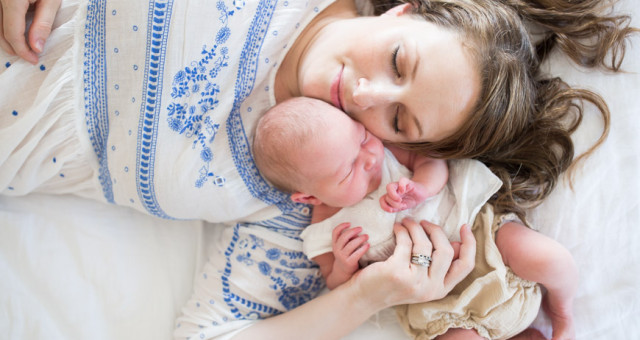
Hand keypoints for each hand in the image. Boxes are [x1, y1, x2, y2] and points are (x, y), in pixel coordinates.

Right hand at [0, 0, 60, 63]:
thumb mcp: (51, 2)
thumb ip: (43, 24)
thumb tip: (36, 48)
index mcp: (12, 0)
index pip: (12, 33)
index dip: (22, 50)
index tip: (34, 60)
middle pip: (1, 32)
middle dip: (14, 47)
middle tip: (30, 57)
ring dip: (8, 39)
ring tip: (24, 48)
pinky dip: (6, 28)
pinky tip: (19, 34)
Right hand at [331, 223, 368, 277]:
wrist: (343, 271)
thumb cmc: (346, 255)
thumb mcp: (343, 247)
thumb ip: (348, 239)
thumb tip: (358, 231)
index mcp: (335, 244)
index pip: (335, 232)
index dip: (341, 226)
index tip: (349, 223)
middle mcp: (337, 250)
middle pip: (344, 237)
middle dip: (353, 231)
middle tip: (361, 228)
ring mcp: (342, 257)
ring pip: (351, 245)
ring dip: (360, 239)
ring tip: (366, 236)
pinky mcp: (349, 263)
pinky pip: (357, 254)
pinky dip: (363, 248)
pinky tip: (368, 245)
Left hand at [349, 218, 475, 309]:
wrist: (364, 297)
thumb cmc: (392, 284)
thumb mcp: (420, 278)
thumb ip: (438, 265)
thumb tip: (458, 243)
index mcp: (440, 290)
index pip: (465, 266)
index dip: (469, 244)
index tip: (465, 227)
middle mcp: (430, 288)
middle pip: (446, 250)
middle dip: (436, 230)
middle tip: (423, 222)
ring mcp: (414, 281)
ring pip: (425, 244)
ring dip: (416, 227)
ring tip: (407, 222)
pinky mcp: (397, 272)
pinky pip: (405, 242)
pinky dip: (402, 230)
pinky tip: (397, 228)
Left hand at [380, 177, 428, 211]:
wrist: (421, 194)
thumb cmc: (410, 200)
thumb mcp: (402, 207)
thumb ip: (394, 208)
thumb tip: (389, 209)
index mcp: (391, 196)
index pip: (382, 199)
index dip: (384, 206)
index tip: (391, 210)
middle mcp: (394, 190)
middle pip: (386, 195)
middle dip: (392, 203)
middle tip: (401, 205)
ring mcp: (400, 185)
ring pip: (389, 187)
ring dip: (393, 196)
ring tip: (401, 200)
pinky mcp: (408, 182)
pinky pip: (402, 180)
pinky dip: (401, 186)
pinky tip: (404, 191)